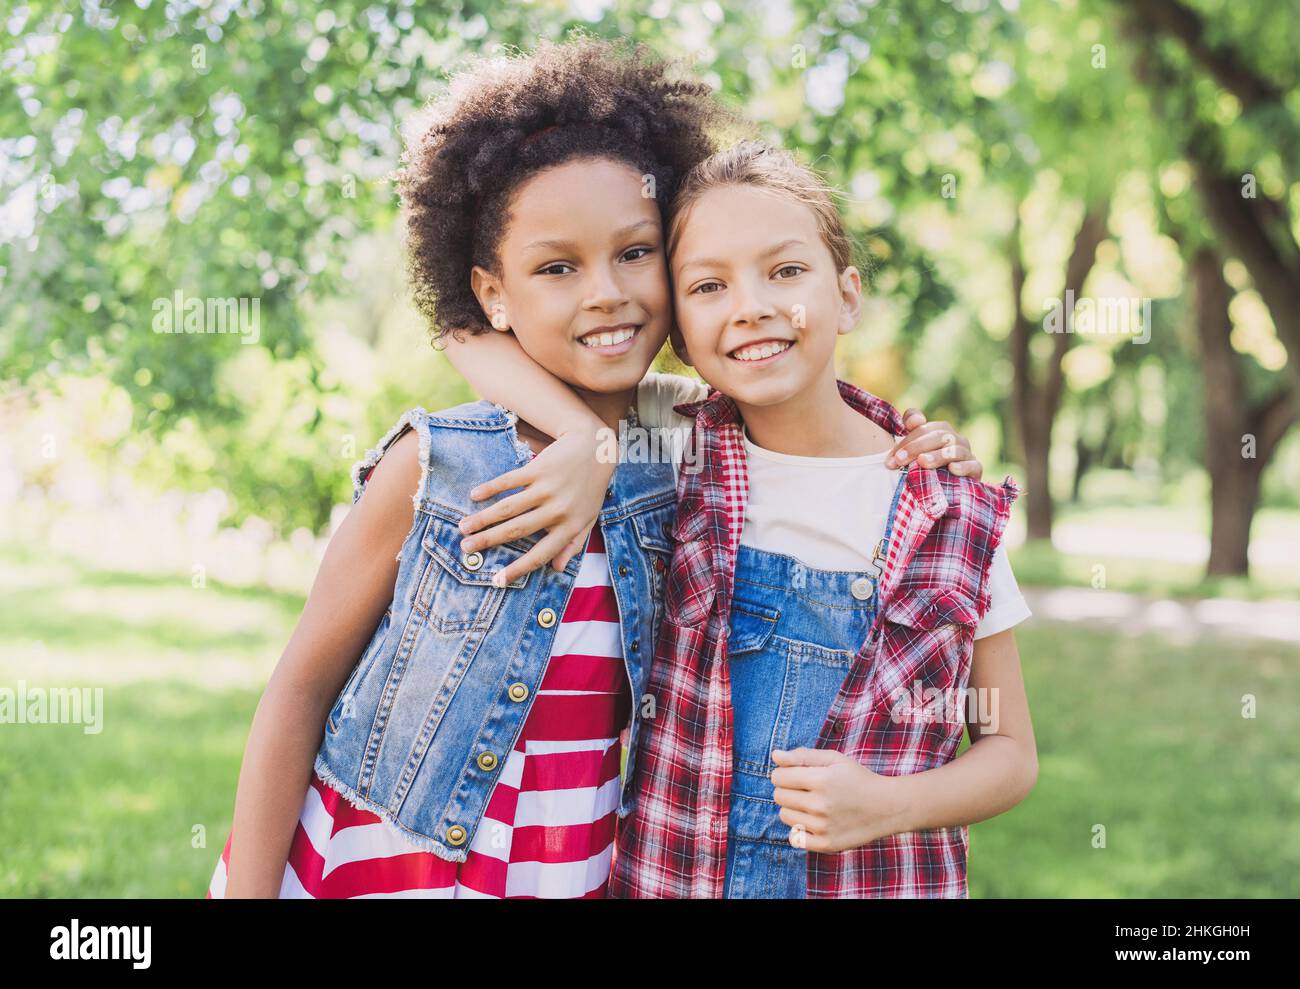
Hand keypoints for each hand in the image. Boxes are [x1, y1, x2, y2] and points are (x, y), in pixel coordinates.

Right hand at [458, 426, 615, 582]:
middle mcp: (557, 510)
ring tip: (463, 527)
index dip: (518, 569)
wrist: (596, 449)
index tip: (497, 580)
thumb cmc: (590, 488)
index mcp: (570, 527)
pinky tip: (474, 495)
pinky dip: (490, 488)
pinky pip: (509, 481)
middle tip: (466, 548)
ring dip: (483, 518)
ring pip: (508, 508)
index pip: (541, 554)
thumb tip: (557, 569)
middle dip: (488, 541)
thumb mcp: (588, 519)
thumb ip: (573, 544)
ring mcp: (547, 489)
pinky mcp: (538, 469)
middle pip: (516, 530)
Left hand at [770, 747, 909, 852]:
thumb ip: (803, 756)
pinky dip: (799, 829)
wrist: (887, 807)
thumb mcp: (834, 759)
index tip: (796, 774)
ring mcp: (823, 827)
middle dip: (787, 789)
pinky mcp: (826, 844)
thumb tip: (775, 755)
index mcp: (820, 779)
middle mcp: (820, 804)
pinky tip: (813, 822)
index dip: (783, 773)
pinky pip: (794, 837)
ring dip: (793, 808)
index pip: (778, 776)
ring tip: (811, 804)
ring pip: (784, 815)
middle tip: (806, 789)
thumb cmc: (857, 779)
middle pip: (778, 796)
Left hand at [885, 409, 982, 478]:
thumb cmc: (928, 468)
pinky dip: (963, 466)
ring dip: (938, 455)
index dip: (907, 441)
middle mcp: (955, 439)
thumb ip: (912, 433)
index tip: (892, 458)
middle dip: (916, 448)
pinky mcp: (976, 469)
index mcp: (940, 430)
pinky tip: (952, 469)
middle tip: (900, 461)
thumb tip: (914, 421)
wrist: (951, 489)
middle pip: (938, 436)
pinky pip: (973, 465)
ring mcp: (967, 453)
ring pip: (955, 449)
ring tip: (923, 462)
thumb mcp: (915, 453)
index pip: (923, 428)